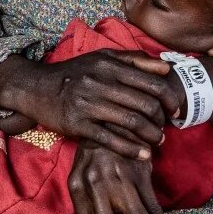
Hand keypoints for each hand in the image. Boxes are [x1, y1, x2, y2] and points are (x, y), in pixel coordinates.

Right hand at [0, 51, 180, 159]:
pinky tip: (144, 155)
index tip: (176, 109)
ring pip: (131, 122)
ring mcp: (87, 104)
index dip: (169, 98)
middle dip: (161, 120)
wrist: (36, 88)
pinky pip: (110, 139)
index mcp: (109, 64)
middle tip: (167, 128)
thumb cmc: (75, 73)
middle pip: (144, 104)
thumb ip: (134, 60)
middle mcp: (99, 82)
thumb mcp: (102, 58)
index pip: (151, 82)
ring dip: (151, 136)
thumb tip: (166, 68)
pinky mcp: (77, 124)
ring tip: (158, 141)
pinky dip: (131, 149)